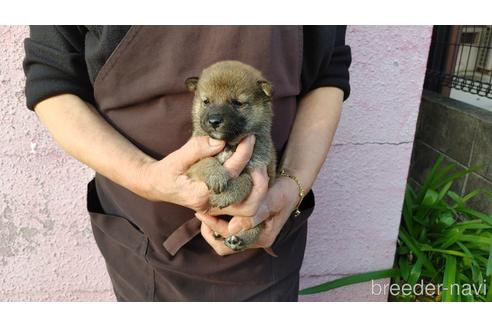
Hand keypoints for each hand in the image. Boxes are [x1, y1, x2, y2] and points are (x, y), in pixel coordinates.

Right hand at [138, 135, 254, 211]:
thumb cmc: (166, 171)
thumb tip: (221, 140)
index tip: (248, 138)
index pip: (231, 175)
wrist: (156, 185)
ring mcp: (217, 208)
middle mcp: (212, 205)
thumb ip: (197, 148)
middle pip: (248, 205)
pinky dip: (252, 191)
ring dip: (258, 190)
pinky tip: (251, 173)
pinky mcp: (220, 205)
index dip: (243, 154)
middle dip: (260, 183)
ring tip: (258, 167)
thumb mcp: (177, 157)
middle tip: (259, 159)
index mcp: (201, 194)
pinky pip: (242, 205)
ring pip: (248, 209)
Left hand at [196, 176, 299, 255]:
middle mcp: (255, 240)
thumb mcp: (275, 198)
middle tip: (201, 213)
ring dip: (211, 227)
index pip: (231, 239)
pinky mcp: (246, 227)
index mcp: (262, 237)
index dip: (214, 225)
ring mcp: (250, 234)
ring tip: (205, 211)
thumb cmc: (285, 191)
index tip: (203, 212)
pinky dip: (216, 222)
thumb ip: (257, 210)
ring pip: (222, 241)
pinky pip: (225, 232)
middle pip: (223, 246)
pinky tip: (213, 209)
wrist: (292, 186)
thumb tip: (233, 228)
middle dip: (209, 230)